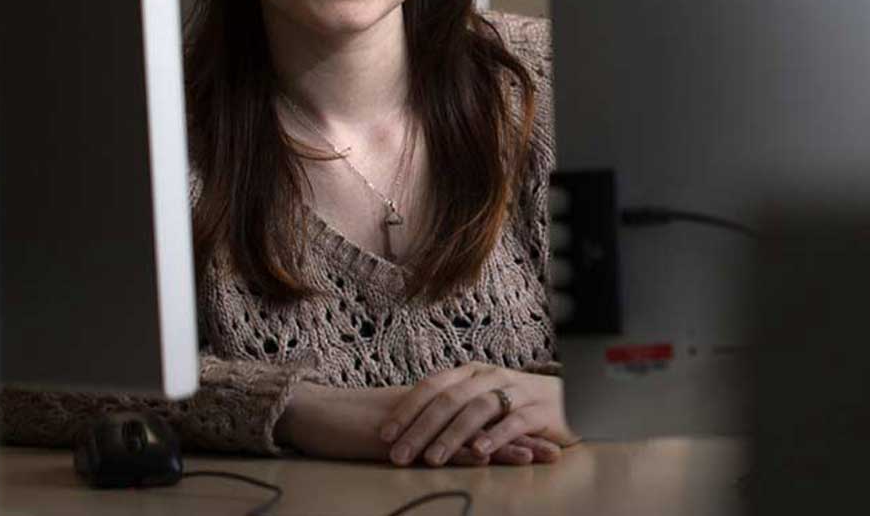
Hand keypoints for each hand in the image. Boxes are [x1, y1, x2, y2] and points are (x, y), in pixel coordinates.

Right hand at [276, 380, 565, 465]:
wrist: (313, 413)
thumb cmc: (350, 424)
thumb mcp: (398, 427)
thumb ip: (425, 430)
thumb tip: (448, 443)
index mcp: (436, 407)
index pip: (483, 415)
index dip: (513, 426)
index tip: (545, 438)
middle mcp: (433, 410)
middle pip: (487, 421)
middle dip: (523, 436)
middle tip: (556, 449)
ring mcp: (419, 422)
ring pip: (469, 431)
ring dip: (504, 446)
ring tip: (536, 458)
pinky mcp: (400, 437)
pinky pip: (435, 445)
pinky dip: (462, 453)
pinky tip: (484, 462)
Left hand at [379, 364, 578, 466]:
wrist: (574, 399)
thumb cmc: (518, 403)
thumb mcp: (482, 397)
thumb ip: (452, 407)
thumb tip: (408, 426)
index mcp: (472, 372)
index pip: (433, 385)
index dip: (407, 409)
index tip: (385, 434)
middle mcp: (491, 377)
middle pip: (450, 400)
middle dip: (421, 428)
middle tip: (400, 453)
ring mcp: (517, 391)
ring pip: (478, 409)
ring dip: (453, 435)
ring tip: (433, 457)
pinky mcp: (540, 411)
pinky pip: (515, 422)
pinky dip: (496, 436)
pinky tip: (480, 451)